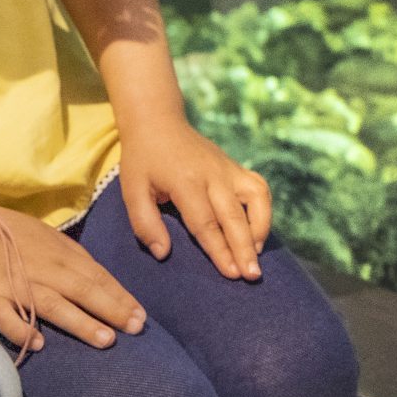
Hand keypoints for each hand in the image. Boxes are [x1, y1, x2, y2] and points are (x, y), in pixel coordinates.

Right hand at [0, 196, 146, 352]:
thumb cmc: (1, 231)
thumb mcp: (43, 236)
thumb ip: (67, 257)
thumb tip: (93, 277)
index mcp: (58, 252)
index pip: (96, 275)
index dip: (120, 296)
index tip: (141, 315)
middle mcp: (43, 268)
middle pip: (83, 289)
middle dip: (113, 309)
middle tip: (137, 328)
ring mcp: (16, 282)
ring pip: (54, 304)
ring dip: (81, 321)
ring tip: (105, 340)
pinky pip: (6, 315)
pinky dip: (21, 328)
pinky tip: (37, 343)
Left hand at [120, 118, 271, 280]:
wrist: (157, 121)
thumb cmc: (143, 160)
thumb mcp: (132, 190)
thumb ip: (145, 223)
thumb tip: (163, 253)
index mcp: (185, 181)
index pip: (206, 222)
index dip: (219, 250)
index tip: (231, 274)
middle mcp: (212, 174)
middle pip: (234, 216)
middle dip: (245, 248)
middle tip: (253, 275)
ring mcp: (227, 168)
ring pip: (256, 197)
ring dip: (260, 227)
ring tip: (257, 254)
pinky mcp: (235, 167)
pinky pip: (258, 187)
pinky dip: (263, 210)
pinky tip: (257, 232)